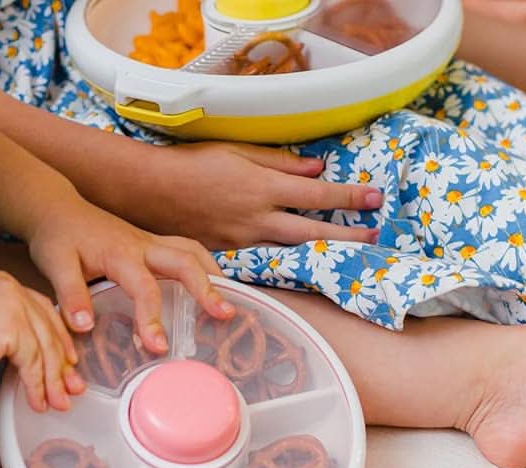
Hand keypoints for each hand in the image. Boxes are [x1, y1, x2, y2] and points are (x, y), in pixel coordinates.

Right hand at [0, 271, 84, 412]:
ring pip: (43, 348)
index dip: (57, 338)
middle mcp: (9, 288)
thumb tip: (29, 361)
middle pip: (47, 328)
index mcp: (1, 284)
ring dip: (52, 381)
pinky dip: (37, 385)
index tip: (68, 361)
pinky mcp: (12, 324)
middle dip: (61, 364)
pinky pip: (32, 361)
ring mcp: (12, 303)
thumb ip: (7, 335)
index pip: (41, 310)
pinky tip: (37, 401)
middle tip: (72, 388)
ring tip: (57, 403)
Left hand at [26, 196, 233, 353]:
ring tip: (228, 302)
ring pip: (192, 252)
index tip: (158, 346)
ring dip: (213, 274)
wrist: (57, 208)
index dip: (152, 318)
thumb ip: (70, 296)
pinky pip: (186, 250)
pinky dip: (204, 266)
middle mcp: (142, 245)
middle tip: (224, 315)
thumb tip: (84, 327)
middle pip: (185, 261)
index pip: (144, 288)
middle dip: (207, 288)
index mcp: (121, 254)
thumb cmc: (57, 237)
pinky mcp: (151, 243)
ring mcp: (150, 242)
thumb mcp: (54, 265)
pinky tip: (210, 285)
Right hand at [133, 142, 383, 249]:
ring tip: (344, 249)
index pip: (316, 196)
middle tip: (374, 236)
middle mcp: (257, 218)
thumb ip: (278, 162)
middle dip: (346, 235)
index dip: (349, 199)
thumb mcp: (237, 152)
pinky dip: (285, 255)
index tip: (374, 200)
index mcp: (262, 188)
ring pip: (290, 248)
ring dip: (320, 249)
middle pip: (311, 231)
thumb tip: (315, 169)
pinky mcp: (228, 253)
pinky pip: (264, 255)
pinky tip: (298, 256)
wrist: (151, 193)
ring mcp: (243, 240)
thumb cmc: (191, 164)